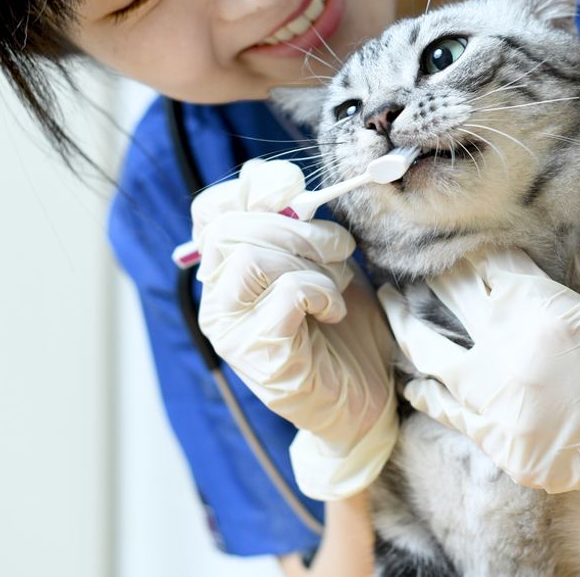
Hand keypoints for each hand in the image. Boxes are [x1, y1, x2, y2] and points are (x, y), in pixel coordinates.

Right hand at [192, 159, 397, 499]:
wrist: (367, 396)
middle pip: (231, 229)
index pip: (211, 210)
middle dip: (296, 227)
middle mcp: (217, 300)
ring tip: (336, 283)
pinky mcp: (258, 356)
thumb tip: (283, 183)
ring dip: (310, 261)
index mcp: (227, 269)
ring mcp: (230, 331)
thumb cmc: (343, 326)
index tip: (295, 193)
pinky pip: (283, 295)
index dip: (253, 189)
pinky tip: (332, 311)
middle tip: (337, 247)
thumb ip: (297, 225)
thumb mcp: (322, 261)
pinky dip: (319, 292)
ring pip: (251, 259)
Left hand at [380, 241, 579, 528]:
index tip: (457, 238)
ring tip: (389, 307)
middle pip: (450, 306)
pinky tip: (416, 378)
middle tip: (410, 261)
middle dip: (431, 279)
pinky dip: (431, 393)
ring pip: (433, 362)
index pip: (485, 268)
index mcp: (537, 312)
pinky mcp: (510, 452)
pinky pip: (454, 416)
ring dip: (408, 329)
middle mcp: (508, 362)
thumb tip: (568, 260)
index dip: (471, 249)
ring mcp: (504, 413)